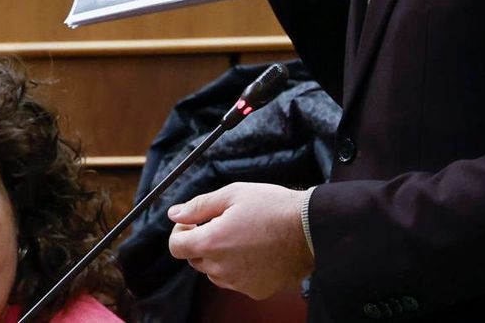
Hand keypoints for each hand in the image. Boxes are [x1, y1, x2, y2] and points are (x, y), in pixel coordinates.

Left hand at [167, 182, 313, 299]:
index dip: (180, 232)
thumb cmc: (273, 207)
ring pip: (215, 271)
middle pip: (195, 259)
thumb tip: (174, 213)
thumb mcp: (232, 194)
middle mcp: (221, 268)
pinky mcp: (255, 290)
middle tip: (223, 223)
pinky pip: (237, 280)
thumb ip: (199, 206)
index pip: (176, 247)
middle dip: (202, 241)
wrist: (309, 228)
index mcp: (211, 242)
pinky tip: (257, 250)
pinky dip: (240, 268)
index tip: (192, 223)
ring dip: (220, 256)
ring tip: (244, 236)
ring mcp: (238, 282)